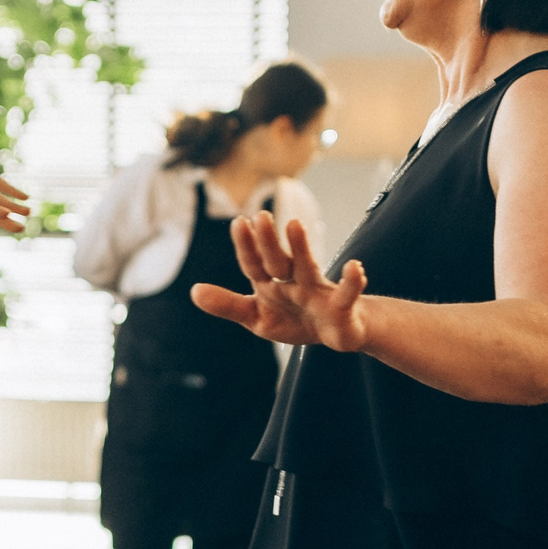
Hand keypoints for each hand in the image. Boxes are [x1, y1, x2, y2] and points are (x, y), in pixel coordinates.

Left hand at [191, 213, 369, 350]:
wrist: (335, 332)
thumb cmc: (294, 319)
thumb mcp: (257, 316)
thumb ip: (228, 304)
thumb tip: (193, 291)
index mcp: (271, 283)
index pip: (253, 263)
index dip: (246, 246)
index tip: (238, 222)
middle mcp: (293, 280)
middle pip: (278, 259)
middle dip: (268, 241)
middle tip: (260, 215)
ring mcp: (317, 291)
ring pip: (308, 267)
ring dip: (301, 247)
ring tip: (295, 224)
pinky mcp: (341, 306)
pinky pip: (347, 292)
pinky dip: (351, 281)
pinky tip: (354, 268)